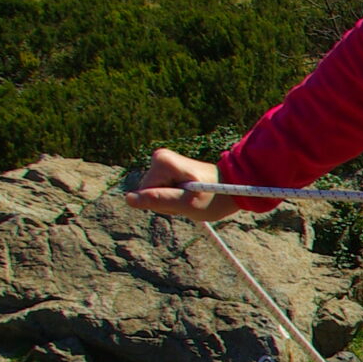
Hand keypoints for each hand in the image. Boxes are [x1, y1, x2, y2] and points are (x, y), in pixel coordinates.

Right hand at [123, 147, 245, 220]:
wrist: (233, 186)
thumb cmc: (214, 196)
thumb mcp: (186, 203)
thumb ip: (158, 200)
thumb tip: (129, 199)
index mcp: (162, 162)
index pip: (145, 193)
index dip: (164, 203)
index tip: (185, 198)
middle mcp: (159, 158)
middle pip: (148, 192)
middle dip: (168, 202)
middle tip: (190, 199)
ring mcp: (163, 163)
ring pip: (154, 193)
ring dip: (172, 201)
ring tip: (192, 196)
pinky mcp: (167, 169)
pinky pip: (161, 191)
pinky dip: (174, 197)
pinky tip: (189, 193)